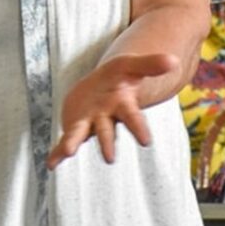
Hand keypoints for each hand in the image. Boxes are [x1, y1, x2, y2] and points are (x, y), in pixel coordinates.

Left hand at [47, 52, 180, 167]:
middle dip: (108, 144)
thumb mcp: (131, 64)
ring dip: (74, 144)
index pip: (133, 118)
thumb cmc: (119, 77)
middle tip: (109, 158)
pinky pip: (65, 140)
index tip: (146, 141)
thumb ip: (151, 64)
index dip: (139, 129)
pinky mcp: (74, 126)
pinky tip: (50, 164)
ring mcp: (89, 124)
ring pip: (81, 135)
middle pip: (107, 132)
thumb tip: (173, 61)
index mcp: (123, 106)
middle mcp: (106, 118)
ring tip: (68, 153)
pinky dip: (57, 153)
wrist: (101, 87)